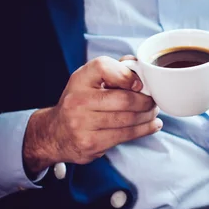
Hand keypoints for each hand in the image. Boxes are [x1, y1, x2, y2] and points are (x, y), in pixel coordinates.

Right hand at [23, 56, 160, 173]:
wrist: (54, 133)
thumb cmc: (81, 102)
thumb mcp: (89, 81)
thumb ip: (114, 70)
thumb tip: (140, 65)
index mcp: (79, 79)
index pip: (103, 67)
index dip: (127, 75)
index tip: (139, 84)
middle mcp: (77, 100)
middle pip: (125, 99)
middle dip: (147, 101)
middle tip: (154, 101)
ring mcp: (82, 124)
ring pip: (128, 119)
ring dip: (148, 116)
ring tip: (153, 112)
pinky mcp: (90, 143)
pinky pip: (126, 135)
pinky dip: (144, 129)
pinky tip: (152, 125)